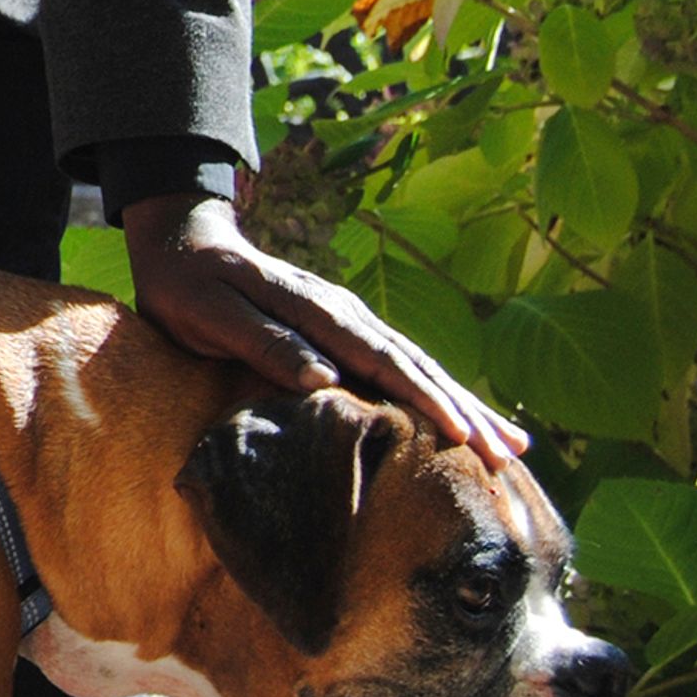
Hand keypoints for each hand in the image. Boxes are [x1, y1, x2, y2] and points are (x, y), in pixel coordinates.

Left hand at [124, 196, 527, 460]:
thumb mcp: (209, 312)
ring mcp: (349, 318)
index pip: (382, 361)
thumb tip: (324, 379)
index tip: (463, 435)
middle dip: (464, 411)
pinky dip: (438, 390)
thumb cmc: (187, 284)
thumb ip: (263, 342)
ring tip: (512, 443)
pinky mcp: (345, 328)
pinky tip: (463, 415)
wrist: (184, 240)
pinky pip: (400, 363)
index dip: (424, 399)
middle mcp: (344, 312)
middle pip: (416, 366)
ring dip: (465, 403)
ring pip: (418, 365)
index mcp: (316, 310)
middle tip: (508, 455)